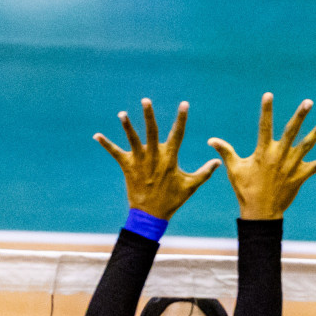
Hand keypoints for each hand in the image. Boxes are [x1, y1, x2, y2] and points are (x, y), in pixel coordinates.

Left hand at [94, 99, 220, 220]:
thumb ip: (204, 173)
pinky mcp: (128, 167)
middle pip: (151, 131)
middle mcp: (154, 157)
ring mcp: (140, 161)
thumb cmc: (172, 200)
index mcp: (170, 159)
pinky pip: (115, 153)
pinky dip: (106, 144)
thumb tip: (218, 162)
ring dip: (127, 126)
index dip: (181, 118)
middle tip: (146, 100)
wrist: (151, 215)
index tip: (184, 104)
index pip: (178, 134)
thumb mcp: (190, 186)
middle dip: (148, 115)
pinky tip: (97, 135)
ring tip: (122, 114)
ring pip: (133, 140)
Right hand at [209, 93, 315, 219]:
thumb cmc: (246, 190)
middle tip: (308, 102)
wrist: (260, 212)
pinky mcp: (300, 176)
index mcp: (263, 152)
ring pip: (307, 145)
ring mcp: (291, 166)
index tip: (268, 95)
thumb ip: (225, 151)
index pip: (264, 126)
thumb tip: (211, 140)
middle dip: (300, 116)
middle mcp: (279, 156)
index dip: (266, 110)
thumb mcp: (234, 169)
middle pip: (291, 131)